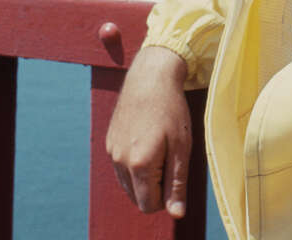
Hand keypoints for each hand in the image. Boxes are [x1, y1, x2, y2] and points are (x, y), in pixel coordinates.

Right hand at [105, 46, 191, 218]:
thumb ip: (177, 184)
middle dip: (155, 188)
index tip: (175, 173)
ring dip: (144, 177)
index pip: (149, 205)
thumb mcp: (182, 148)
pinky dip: (134, 164)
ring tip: (158, 147)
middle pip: (137, 198)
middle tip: (169, 158)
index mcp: (140, 165)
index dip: (167, 196)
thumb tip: (177, 214)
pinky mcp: (109, 143)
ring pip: (128, 184)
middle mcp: (120, 161)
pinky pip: (121, 168)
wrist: (150, 78)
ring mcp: (112, 152)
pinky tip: (146, 140)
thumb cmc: (171, 111)